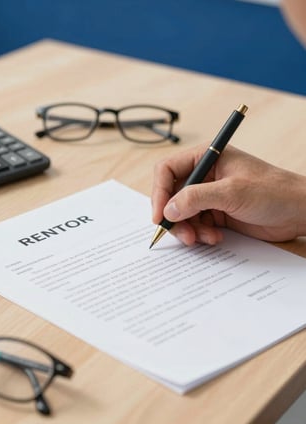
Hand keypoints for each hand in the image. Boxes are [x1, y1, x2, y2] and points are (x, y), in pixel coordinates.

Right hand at [152, 144, 305, 244]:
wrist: (298, 212)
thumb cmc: (273, 191)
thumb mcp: (232, 191)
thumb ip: (196, 198)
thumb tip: (168, 210)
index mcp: (206, 158)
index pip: (168, 170)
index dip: (159, 192)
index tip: (159, 215)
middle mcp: (204, 176)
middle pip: (171, 195)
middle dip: (174, 217)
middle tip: (183, 235)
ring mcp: (209, 195)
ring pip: (182, 214)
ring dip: (188, 229)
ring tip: (202, 239)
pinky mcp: (216, 213)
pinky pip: (196, 224)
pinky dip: (200, 234)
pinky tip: (215, 238)